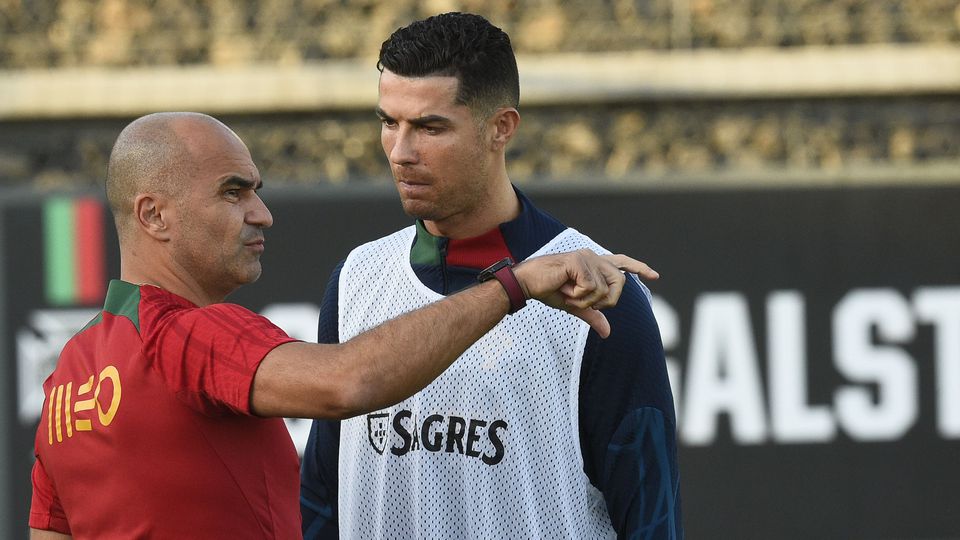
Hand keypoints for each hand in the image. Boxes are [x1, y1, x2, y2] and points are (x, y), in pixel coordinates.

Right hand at [512, 249, 657, 337]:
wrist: (526, 284)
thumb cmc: (547, 290)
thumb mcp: (574, 306)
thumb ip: (593, 315)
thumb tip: (608, 333)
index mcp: (593, 264)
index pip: (621, 263)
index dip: (639, 268)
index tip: (655, 276)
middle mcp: (593, 257)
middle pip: (619, 283)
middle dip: (605, 301)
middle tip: (580, 302)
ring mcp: (586, 257)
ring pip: (604, 289)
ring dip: (585, 300)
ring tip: (567, 293)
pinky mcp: (578, 261)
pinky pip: (590, 288)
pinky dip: (577, 296)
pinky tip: (563, 289)